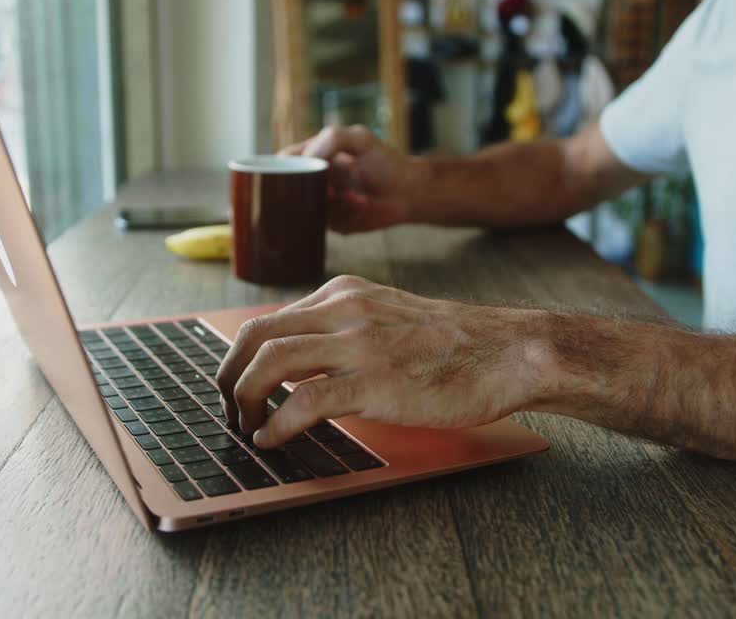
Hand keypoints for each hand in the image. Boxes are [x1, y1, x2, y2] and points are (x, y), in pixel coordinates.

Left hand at [215, 275, 554, 447]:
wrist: (508, 352)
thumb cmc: (455, 344)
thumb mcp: (389, 316)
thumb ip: (346, 329)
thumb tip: (303, 364)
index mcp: (344, 294)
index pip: (269, 319)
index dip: (239, 357)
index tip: (234, 386)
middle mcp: (344, 310)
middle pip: (255, 335)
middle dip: (227, 376)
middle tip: (226, 410)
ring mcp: (358, 344)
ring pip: (269, 362)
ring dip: (243, 400)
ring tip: (244, 428)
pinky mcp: (374, 381)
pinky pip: (303, 402)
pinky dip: (276, 426)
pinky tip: (272, 442)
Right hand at [281, 125, 427, 233]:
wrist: (410, 191)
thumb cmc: (385, 161)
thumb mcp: (360, 138)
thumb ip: (332, 139)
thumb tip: (307, 159)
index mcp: (316, 158)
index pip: (285, 162)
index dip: (280, 168)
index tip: (289, 173)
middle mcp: (316, 181)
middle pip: (291, 190)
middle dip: (307, 192)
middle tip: (330, 190)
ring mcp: (324, 204)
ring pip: (310, 208)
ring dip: (334, 203)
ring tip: (355, 196)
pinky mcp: (336, 223)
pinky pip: (330, 222)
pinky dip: (347, 213)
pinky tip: (363, 205)